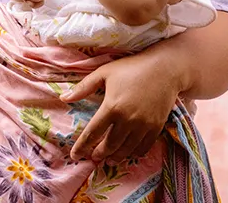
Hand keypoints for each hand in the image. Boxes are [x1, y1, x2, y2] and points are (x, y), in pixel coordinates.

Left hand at [60, 43, 189, 162]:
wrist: (164, 68)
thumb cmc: (131, 68)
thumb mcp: (104, 73)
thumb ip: (83, 87)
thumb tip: (63, 98)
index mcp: (112, 107)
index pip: (92, 133)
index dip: (82, 146)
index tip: (75, 155)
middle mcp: (127, 120)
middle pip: (109, 145)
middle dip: (99, 154)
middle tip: (93, 157)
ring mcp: (143, 125)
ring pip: (126, 150)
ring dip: (115, 157)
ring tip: (109, 159)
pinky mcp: (156, 127)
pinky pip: (143, 147)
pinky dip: (134, 153)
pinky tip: (128, 152)